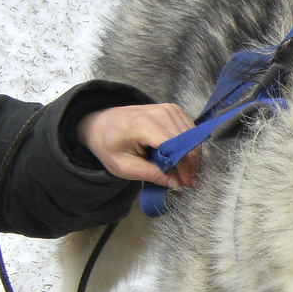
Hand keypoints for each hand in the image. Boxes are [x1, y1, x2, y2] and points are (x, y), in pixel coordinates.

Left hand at [77, 103, 199, 189]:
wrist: (101, 124)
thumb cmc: (109, 145)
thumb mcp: (124, 167)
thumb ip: (151, 174)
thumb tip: (176, 183)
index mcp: (143, 125)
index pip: (175, 146)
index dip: (184, 166)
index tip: (186, 183)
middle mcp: (159, 112)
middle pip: (186, 140)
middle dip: (190, 163)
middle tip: (187, 181)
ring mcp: (167, 108)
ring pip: (191, 134)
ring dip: (191, 154)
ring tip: (184, 171)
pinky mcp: (172, 108)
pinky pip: (190, 128)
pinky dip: (189, 143)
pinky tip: (181, 155)